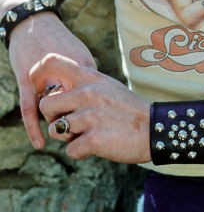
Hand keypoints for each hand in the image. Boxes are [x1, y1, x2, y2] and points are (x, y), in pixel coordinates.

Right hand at [8, 12, 96, 148]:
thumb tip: (101, 94)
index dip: (97, 113)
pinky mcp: (27, 79)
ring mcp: (45, 76)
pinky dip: (35, 128)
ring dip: (58, 124)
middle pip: (75, 106)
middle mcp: (66, 72)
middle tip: (82, 131)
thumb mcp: (79, 53)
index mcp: (82, 65)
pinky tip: (40, 144)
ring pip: (53, 110)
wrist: (34, 22)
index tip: (104, 125)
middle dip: (78, 121)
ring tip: (66, 135)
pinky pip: (30, 108)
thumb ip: (89, 73)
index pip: (94, 97)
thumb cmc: (57, 39)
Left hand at [32, 53, 150, 162]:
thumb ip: (83, 86)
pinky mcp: (93, 139)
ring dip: (68, 137)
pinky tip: (98, 144)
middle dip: (54, 117)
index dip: (38, 73)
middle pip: (45, 105)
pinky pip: (70, 150)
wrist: (153, 128)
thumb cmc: (127, 109)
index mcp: (90, 77)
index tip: (39, 84)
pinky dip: (81, 152)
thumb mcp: (106, 86)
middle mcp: (87, 93)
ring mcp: (89, 116)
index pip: (53, 63)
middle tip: (71, 122)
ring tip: (88, 133)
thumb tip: (56, 93)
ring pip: (55, 131)